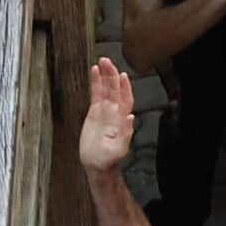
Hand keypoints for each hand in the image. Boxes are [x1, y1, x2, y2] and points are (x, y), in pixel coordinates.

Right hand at [80, 58, 135, 172]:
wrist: (97, 164)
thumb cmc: (108, 158)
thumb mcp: (118, 149)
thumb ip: (126, 133)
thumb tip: (131, 117)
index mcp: (122, 119)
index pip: (126, 99)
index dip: (125, 87)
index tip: (122, 75)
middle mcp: (115, 112)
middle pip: (115, 89)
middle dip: (112, 75)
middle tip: (107, 61)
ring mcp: (105, 111)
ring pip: (106, 89)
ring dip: (105, 75)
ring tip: (101, 62)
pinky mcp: (94, 112)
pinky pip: (95, 94)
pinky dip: (95, 83)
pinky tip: (94, 72)